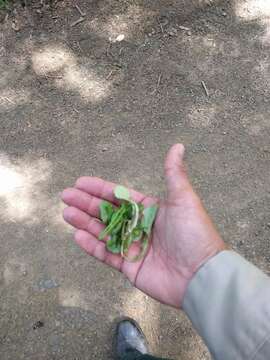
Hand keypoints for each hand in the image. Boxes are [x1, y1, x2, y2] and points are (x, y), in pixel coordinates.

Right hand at [62, 144, 225, 307]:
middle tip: (66, 196)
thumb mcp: (184, 199)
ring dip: (84, 222)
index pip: (119, 196)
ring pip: (103, 232)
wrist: (201, 274)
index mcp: (150, 210)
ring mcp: (133, 246)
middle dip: (86, 204)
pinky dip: (92, 245)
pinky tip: (77, 235)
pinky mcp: (129, 267)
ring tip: (66, 213)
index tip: (81, 182)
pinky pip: (106, 254)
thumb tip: (178, 146)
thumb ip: (174, 173)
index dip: (100, 189)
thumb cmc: (194, 233)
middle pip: (107, 212)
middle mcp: (139, 226)